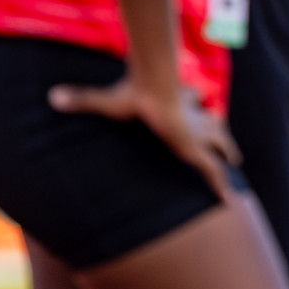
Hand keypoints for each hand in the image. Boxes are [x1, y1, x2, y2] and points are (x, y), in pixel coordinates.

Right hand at [50, 79, 240, 201]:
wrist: (153, 87)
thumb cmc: (132, 92)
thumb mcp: (105, 100)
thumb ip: (81, 99)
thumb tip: (53, 96)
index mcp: (176, 102)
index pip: (190, 98)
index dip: (193, 99)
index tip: (197, 96)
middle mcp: (191, 116)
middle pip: (211, 119)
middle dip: (217, 128)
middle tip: (226, 139)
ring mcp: (197, 132)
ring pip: (219, 140)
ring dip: (227, 149)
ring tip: (235, 159)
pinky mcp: (197, 149)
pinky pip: (213, 171)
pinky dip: (221, 186)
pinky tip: (228, 202)